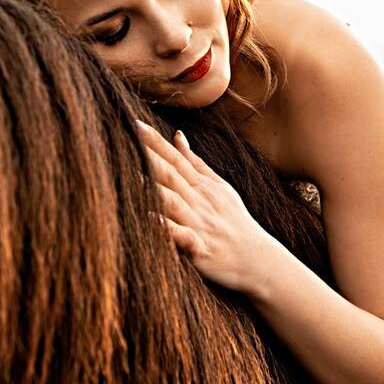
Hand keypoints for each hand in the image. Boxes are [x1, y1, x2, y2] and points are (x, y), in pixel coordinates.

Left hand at [135, 120, 276, 294]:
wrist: (259, 260)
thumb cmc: (235, 222)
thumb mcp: (219, 187)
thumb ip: (195, 162)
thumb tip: (177, 135)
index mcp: (202, 185)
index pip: (175, 158)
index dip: (155, 141)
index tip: (134, 122)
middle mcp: (199, 201)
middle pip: (171, 175)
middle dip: (149, 156)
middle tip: (125, 137)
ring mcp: (200, 224)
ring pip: (173, 203)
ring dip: (153, 189)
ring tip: (131, 176)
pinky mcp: (201, 249)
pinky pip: (183, 237)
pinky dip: (167, 228)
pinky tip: (150, 220)